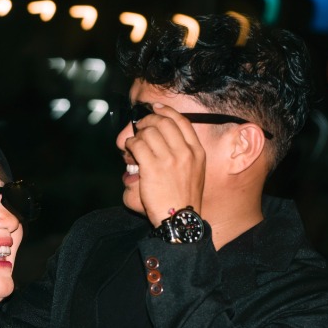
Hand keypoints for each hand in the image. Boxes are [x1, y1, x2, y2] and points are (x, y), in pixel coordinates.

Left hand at [125, 104, 205, 226]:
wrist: (181, 220)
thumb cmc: (184, 200)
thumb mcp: (195, 173)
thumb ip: (184, 153)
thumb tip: (163, 138)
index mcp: (197, 152)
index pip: (182, 122)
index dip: (166, 111)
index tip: (156, 107)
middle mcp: (185, 153)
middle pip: (163, 123)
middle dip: (148, 120)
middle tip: (140, 126)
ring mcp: (170, 159)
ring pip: (149, 133)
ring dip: (138, 135)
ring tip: (134, 143)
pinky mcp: (153, 168)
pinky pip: (137, 145)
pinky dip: (130, 144)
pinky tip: (130, 150)